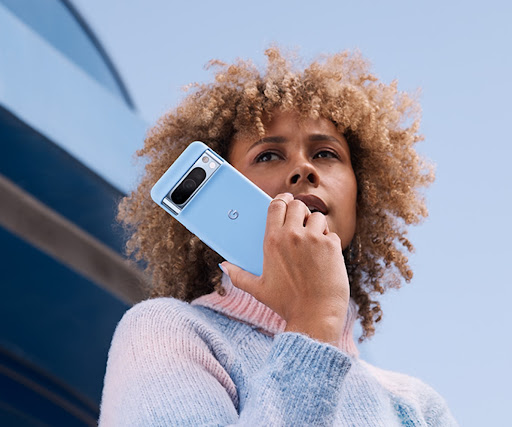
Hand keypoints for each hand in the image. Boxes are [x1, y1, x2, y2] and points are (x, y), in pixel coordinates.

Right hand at [220, 192, 349, 344]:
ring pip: (317, 217)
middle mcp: (292, 235)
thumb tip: (223, 266)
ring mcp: (314, 239)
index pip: (276, 206)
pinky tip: (325, 255)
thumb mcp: (258, 289)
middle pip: (297, 205)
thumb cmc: (287, 303)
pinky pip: (331, 233)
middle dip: (299, 210)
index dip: (281, 199)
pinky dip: (329, 241)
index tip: (285, 199)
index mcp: (272, 241)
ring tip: (314, 240)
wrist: (315, 316)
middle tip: (300, 220)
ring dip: (316, 225)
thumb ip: (238, 276)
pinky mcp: (332, 246)